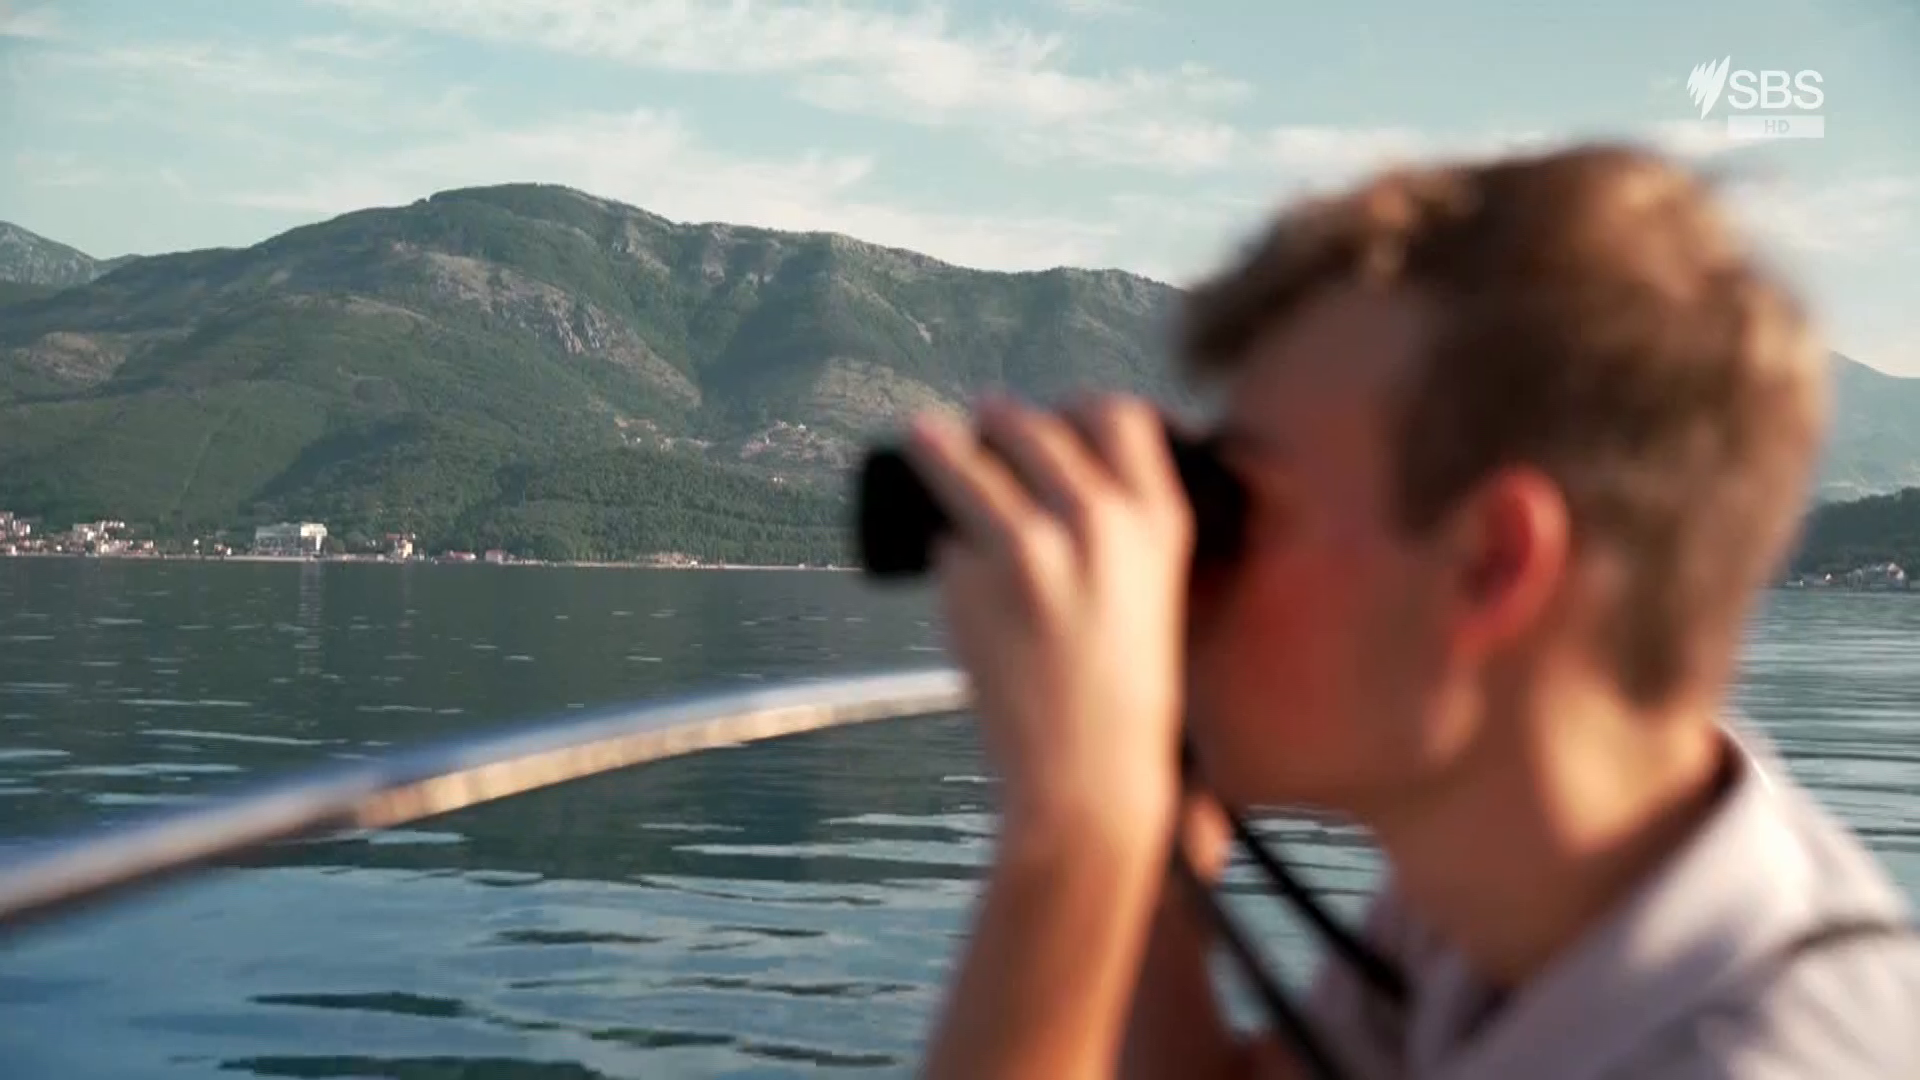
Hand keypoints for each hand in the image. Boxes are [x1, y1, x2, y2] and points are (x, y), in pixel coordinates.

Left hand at [905, 393, 1193, 840]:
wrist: (1088, 775)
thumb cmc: (1123, 695)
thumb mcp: (1154, 592)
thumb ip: (1121, 529)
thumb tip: (1054, 469)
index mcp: (1158, 520)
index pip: (1117, 413)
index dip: (1081, 409)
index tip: (1061, 417)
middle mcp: (1097, 518)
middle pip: (1034, 426)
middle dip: (1003, 419)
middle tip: (987, 422)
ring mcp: (1028, 543)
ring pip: (966, 457)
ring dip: (940, 441)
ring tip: (925, 436)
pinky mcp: (969, 576)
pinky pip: (945, 536)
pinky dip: (945, 546)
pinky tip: (951, 563)